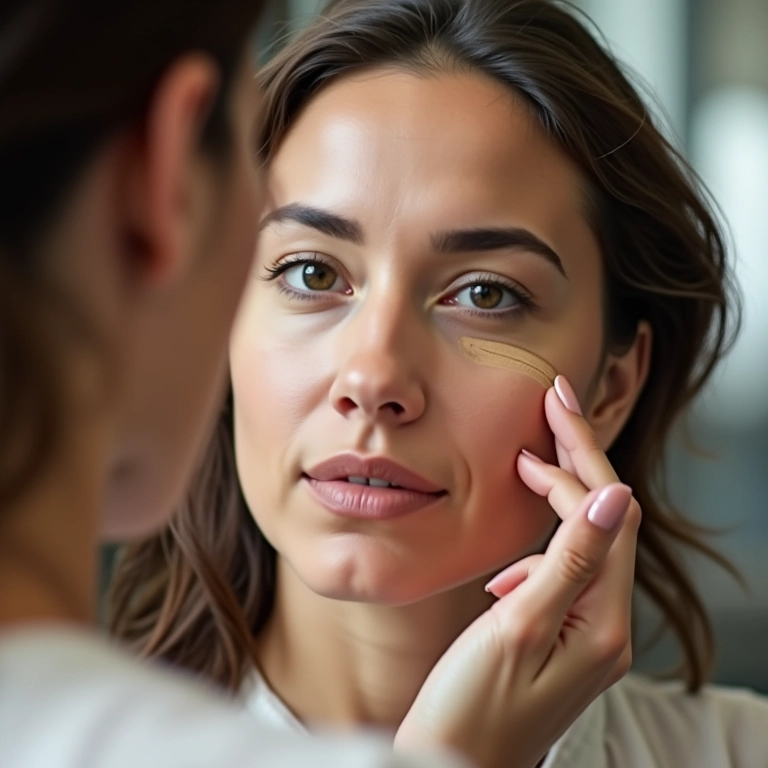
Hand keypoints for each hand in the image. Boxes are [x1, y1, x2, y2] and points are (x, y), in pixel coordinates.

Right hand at [394, 376, 640, 767]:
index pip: (607, 515)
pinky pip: (562, 572)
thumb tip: (614, 496)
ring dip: (560, 497)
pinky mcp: (558, 637)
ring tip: (527, 463)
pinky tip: (504, 568)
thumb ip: (571, 562)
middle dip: (580, 457)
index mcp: (602, 622)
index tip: (543, 419)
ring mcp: (583, 633)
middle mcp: (604, 625)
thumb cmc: (472, 708)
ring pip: (584, 541)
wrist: (449, 767)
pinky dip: (538, 548)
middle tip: (555, 402)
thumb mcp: (519, 628)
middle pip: (605, 519)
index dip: (576, 461)